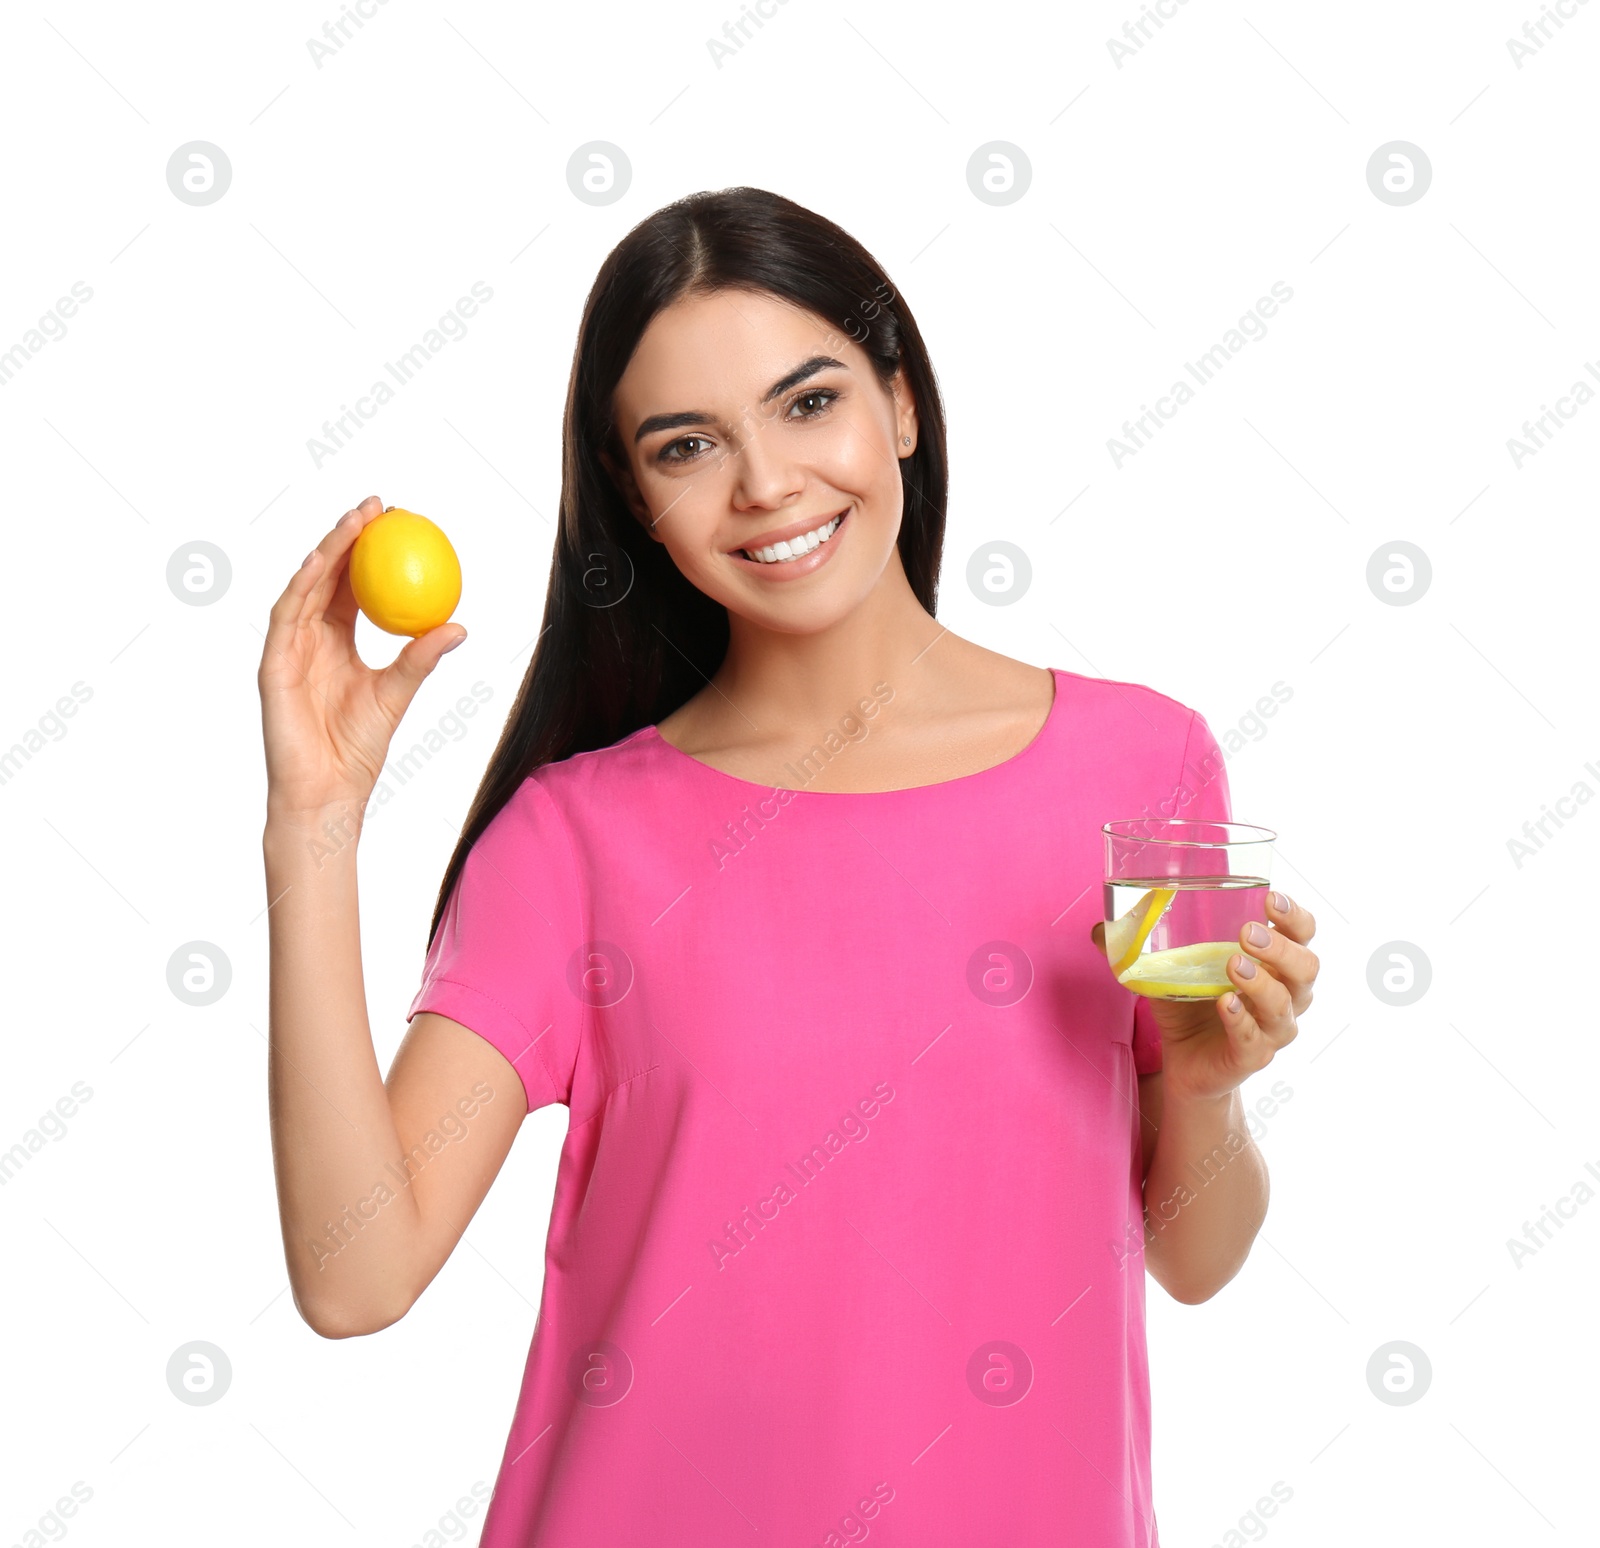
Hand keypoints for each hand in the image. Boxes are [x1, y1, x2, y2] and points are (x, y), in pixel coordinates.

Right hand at [257, 495, 466, 825]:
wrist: (327, 789)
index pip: (353, 586)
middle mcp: (310, 638)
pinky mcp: (273, 664)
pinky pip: (287, 616)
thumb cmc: (360, 748)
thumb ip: (421, 657)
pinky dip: (304, 586)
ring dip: (328, 551)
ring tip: (355, 521)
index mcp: (338, 640)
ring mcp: (288, 648)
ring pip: (306, 586)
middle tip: (377, 506)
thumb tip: (460, 626)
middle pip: (327, 576)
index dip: (370, 553)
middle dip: (347, 537)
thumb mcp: (398, 692)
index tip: (399, 524)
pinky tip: (324, 562)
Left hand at [1091, 894, 1318, 1104]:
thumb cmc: (1187, 1006)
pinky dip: (1241, 1022)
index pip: (1302, 935)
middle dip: (1281, 947)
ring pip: (1285, 1005)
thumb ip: (1139, 946)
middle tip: (1248, 932)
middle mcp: (1284, 995)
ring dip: (1261, 983)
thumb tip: (1100, 928)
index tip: (1272, 898)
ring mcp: (1270, 1029)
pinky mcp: (1252, 1057)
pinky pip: (1254, 1041)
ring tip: (1233, 964)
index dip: (1295, 917)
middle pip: (1305, 967)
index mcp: (1272, 965)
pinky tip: (1225, 1005)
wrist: (1184, 1065)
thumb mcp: (1165, 969)